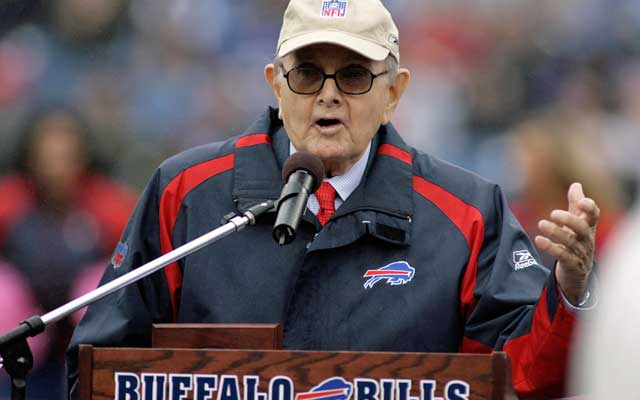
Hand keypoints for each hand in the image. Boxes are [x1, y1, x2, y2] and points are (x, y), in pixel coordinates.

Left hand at [534, 182, 599, 304]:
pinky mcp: (571, 264)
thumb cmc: (576, 243)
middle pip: (582, 227)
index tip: (581, 201)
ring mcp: (580, 253)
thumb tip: (576, 184)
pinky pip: (562, 255)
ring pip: (570, 242)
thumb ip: (575, 205)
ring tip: (541, 224)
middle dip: (568, 219)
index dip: (590, 208)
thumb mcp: (576, 223)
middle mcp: (586, 239)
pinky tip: (538, 240)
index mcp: (588, 227)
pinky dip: (550, 247)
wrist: (576, 273)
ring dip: (555, 232)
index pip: (594, 215)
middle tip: (552, 213)